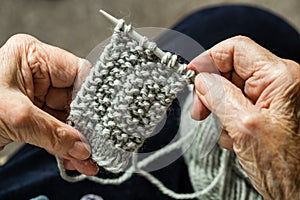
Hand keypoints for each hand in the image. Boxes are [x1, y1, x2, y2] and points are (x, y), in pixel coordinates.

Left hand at [0, 34, 97, 175]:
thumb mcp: (14, 115)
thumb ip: (52, 132)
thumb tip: (81, 147)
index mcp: (33, 56)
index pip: (77, 71)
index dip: (92, 94)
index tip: (103, 116)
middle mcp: (38, 74)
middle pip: (75, 98)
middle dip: (85, 124)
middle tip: (97, 141)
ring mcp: (37, 96)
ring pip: (68, 118)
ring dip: (77, 140)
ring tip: (88, 157)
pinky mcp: (34, 116)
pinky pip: (57, 131)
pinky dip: (66, 146)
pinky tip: (75, 159)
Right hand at [188, 36, 299, 198]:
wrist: (299, 194)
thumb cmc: (284, 167)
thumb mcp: (244, 127)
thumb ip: (219, 97)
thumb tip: (201, 79)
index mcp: (280, 77)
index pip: (236, 49)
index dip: (208, 59)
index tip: (190, 76)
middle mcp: (278, 82)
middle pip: (231, 68)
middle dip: (210, 89)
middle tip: (199, 111)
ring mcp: (271, 97)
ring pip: (230, 88)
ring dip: (219, 109)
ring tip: (225, 132)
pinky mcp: (265, 111)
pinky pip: (237, 104)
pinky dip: (228, 119)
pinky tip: (234, 138)